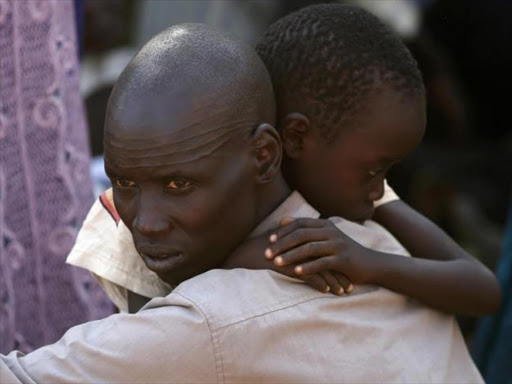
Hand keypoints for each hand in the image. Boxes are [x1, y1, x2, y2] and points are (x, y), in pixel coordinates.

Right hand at [224, 225, 347, 294]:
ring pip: (320, 269)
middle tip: (351, 285)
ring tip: (343, 292)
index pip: (323, 251)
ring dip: (333, 281)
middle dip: (340, 274)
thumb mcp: (279, 244)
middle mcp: (299, 245)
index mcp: (300, 239)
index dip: (336, 262)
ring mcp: (294, 255)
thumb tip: (306, 249)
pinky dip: (319, 283)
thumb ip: (293, 244)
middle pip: (326, 259)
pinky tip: (327, 291)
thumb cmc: (260, 251)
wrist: (242, 255)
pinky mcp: (287, 265)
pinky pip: (307, 276)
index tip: (346, 273)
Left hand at [265, 217, 379, 286]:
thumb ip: (306, 229)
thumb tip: (282, 220)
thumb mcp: (326, 237)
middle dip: (282, 244)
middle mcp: (331, 232)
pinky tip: (297, 272)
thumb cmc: (343, 252)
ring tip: (277, 263)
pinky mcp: (343, 259)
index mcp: (325, 225)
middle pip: (301, 235)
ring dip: (291, 256)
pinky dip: (308, 267)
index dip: (283, 231)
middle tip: (267, 254)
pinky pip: (322, 263)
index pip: (300, 223)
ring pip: (309, 248)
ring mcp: (338, 245)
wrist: (371, 264)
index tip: (269, 240)